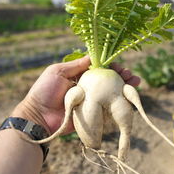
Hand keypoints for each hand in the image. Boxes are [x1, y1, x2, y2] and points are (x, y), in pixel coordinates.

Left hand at [12, 56, 139, 134]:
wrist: (38, 116)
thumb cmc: (44, 91)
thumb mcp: (57, 72)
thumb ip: (75, 65)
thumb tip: (93, 56)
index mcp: (79, 76)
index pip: (99, 68)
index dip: (111, 66)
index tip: (120, 65)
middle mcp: (87, 87)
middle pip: (109, 80)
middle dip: (122, 76)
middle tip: (131, 75)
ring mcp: (91, 101)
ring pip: (111, 93)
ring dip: (125, 88)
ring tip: (135, 83)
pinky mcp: (92, 114)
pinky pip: (108, 108)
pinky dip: (119, 103)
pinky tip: (129, 98)